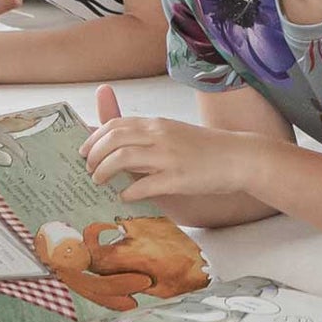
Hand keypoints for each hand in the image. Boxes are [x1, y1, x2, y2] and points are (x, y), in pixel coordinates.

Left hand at [79, 85, 262, 202]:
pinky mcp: (178, 178)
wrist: (238, 157)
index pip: (115, 123)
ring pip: (123, 157)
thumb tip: (116, 152)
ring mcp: (169, 156)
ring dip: (104, 171)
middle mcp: (160, 135)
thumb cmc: (204, 149)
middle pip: (114, 138)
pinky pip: (144, 185)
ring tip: (99, 182)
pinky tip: (125, 197)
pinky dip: (128, 192)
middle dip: (93, 155)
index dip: (94, 137)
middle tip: (88, 170)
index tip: (84, 151)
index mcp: (158, 124)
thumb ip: (146, 140)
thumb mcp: (173, 134)